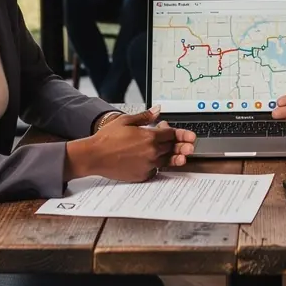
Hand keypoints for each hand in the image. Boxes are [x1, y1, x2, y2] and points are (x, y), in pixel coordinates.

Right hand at [65, 108, 195, 181]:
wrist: (95, 156)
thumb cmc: (108, 138)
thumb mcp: (127, 121)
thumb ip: (146, 116)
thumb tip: (158, 110)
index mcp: (150, 137)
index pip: (171, 135)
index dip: (177, 133)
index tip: (185, 134)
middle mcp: (152, 152)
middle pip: (171, 147)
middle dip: (181, 145)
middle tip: (190, 145)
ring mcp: (148, 165)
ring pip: (167, 160)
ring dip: (176, 157)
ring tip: (183, 157)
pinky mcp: (142, 175)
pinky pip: (155, 171)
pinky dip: (158, 166)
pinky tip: (158, 162)